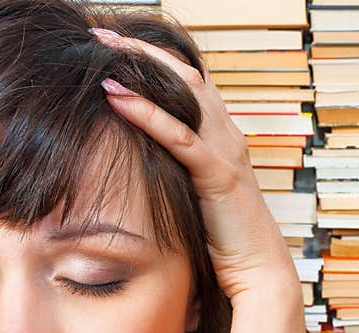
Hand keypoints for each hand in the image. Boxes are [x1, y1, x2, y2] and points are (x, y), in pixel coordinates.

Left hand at [89, 29, 298, 303]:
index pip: (188, 83)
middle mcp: (227, 135)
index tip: (112, 48)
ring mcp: (226, 152)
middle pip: (186, 74)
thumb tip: (139, 159)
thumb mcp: (196, 193)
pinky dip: (148, 114)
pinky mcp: (218, 175)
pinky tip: (116, 97)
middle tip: (99, 34)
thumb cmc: (224, 239)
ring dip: (142, 68)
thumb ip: (177, 168)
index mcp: (222, 137)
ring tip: (101, 50)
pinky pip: (181, 137)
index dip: (153, 59)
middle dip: (142, 50)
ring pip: (185, 94)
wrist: (258, 272)